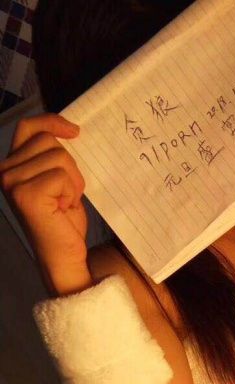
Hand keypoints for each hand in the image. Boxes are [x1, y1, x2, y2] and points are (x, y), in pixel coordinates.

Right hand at [0, 112, 89, 294]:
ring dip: (72, 180)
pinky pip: (62, 175)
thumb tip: (68, 130)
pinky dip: (71, 191)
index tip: (74, 131)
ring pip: (59, 157)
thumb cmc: (63, 222)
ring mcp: (12, 181)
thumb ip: (53, 158)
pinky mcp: (25, 193)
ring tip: (65, 202)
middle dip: (69, 166)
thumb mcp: (59, 182)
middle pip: (49, 141)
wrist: (65, 256)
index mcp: (12, 165)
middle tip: (67, 194)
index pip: (28, 128)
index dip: (52, 122)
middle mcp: (5, 171)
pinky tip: (63, 208)